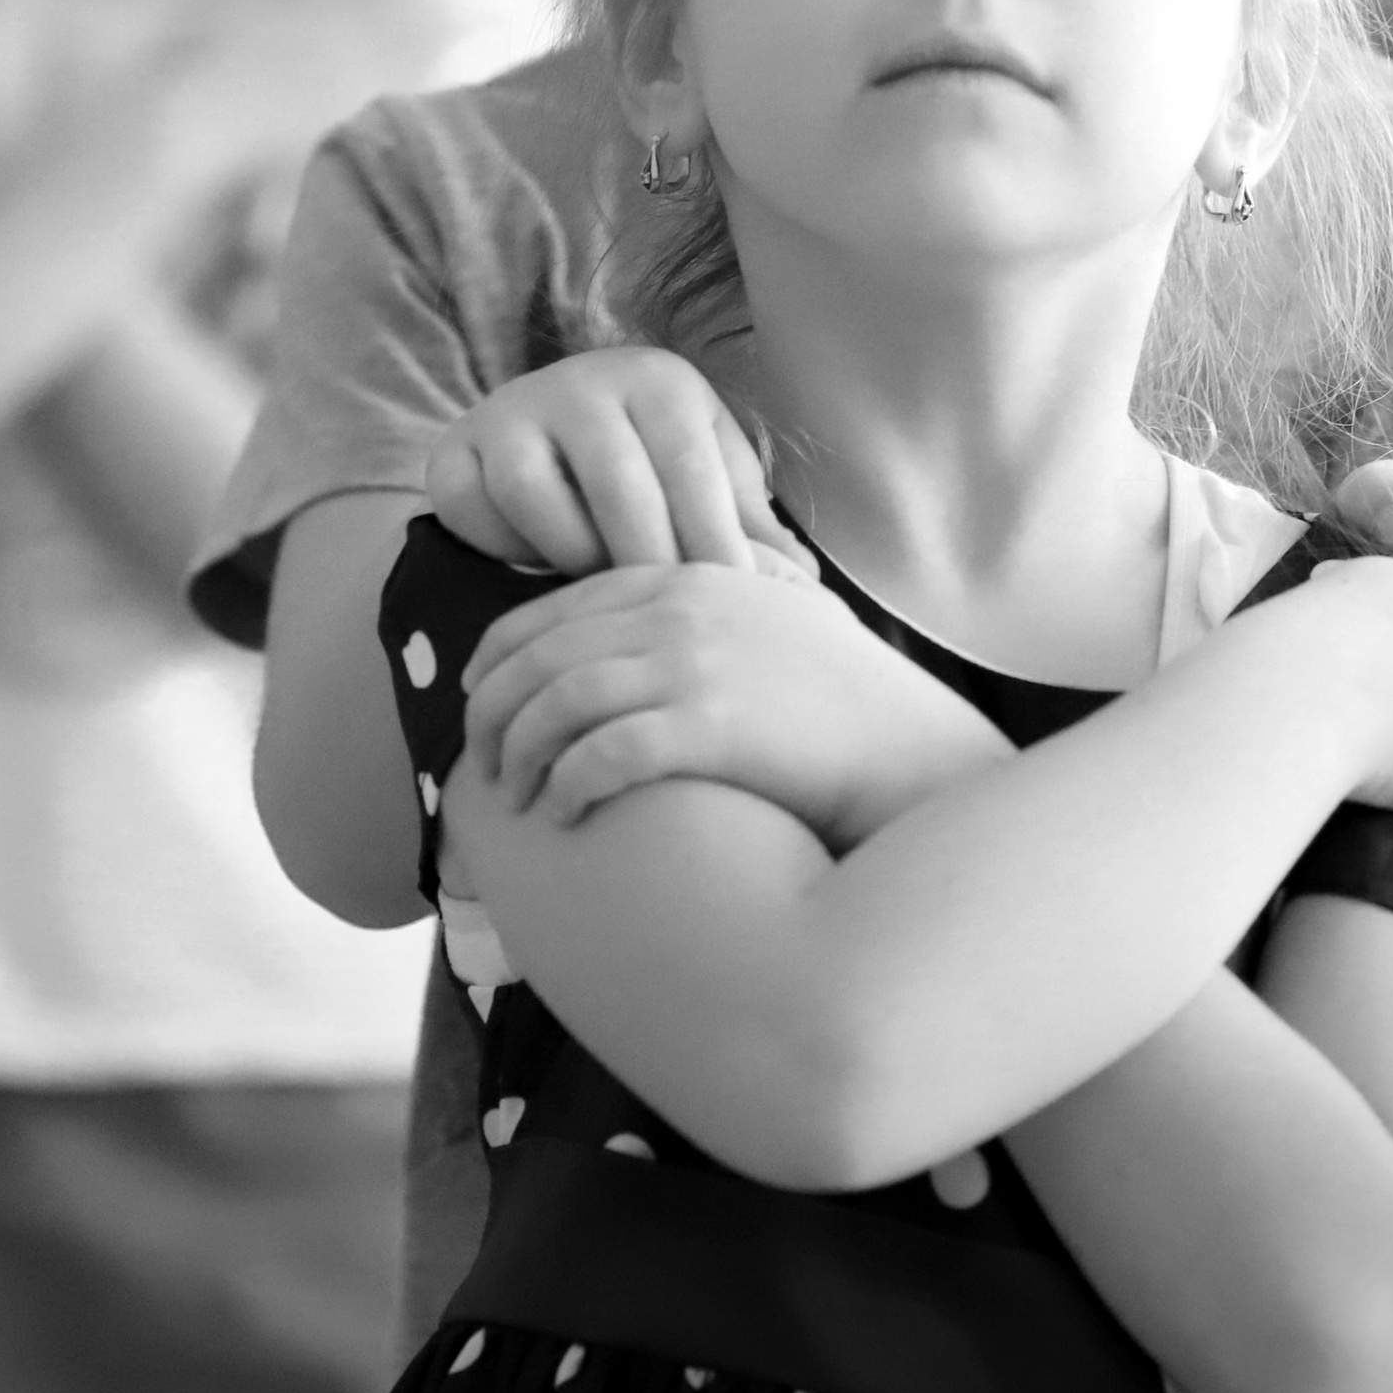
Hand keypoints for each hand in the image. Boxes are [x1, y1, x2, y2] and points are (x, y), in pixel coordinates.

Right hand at [424, 347, 812, 575]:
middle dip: (648, 566)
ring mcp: (511, 409)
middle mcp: (581, 381)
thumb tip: (805, 586)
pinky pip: (476, 504)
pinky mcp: (454, 446)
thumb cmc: (653, 465)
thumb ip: (750, 526)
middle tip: (670, 630)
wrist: (552, 430)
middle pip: (617, 486)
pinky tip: (540, 573)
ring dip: (572, 555)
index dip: (715, 544)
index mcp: (657, 381)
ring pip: (537, 494)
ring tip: (604, 598)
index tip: (733, 608)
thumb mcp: (710, 478)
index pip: (690, 468)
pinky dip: (508, 546)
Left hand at [459, 559, 1007, 839]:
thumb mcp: (772, 619)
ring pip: (561, 703)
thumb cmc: (846, 700)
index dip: (500, 653)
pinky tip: (562, 814)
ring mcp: (696, 666)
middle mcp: (681, 611)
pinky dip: (568, 784)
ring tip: (512, 797)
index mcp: (685, 577)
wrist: (917, 747)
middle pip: (544, 655)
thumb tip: (641, 633)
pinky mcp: (712, 726)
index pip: (555, 607)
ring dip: (521, 754)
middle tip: (478, 761)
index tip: (475, 693)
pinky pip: (604, 753)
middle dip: (494, 710)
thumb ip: (706, 609)